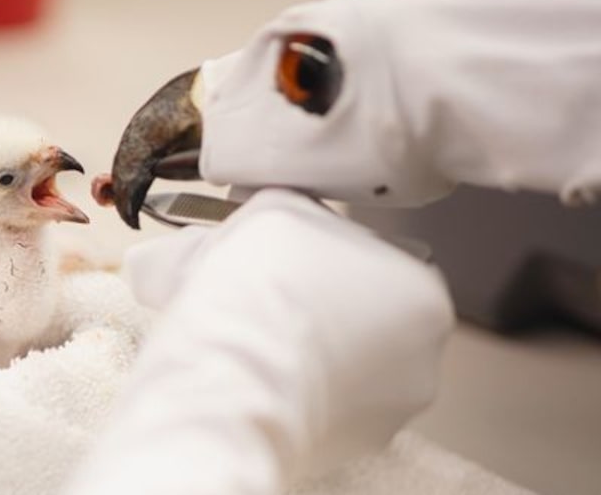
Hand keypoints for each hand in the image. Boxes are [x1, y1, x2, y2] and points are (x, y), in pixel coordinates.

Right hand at [66, 189, 453, 494]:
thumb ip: (300, 206)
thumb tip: (289, 212)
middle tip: (274, 297)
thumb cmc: (260, 293)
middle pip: (369, 316)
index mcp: (422, 291)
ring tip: (264, 339)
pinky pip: (331, 407)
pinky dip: (304, 393)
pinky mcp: (355, 446)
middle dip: (327, 307)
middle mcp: (424, 357)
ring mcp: (392, 409)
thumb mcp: (278, 207)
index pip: (380, 261)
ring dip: (316, 352)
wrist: (229, 378)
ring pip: (351, 365)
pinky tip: (266, 375)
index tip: (292, 261)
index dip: (328, 257)